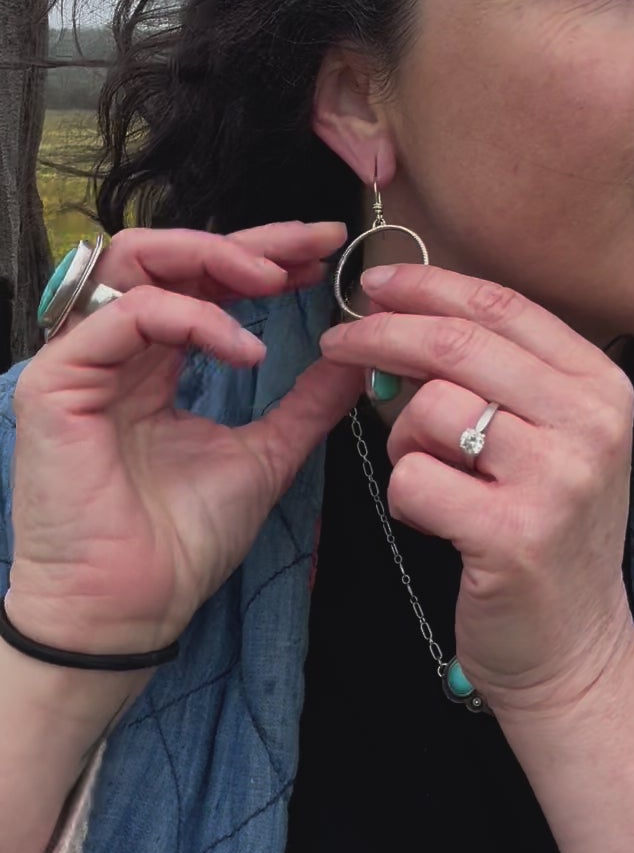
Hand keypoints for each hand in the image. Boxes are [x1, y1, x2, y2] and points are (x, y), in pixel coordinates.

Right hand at [8, 221, 359, 654]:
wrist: (132, 611)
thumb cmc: (182, 544)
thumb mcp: (266, 454)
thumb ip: (307, 401)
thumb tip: (359, 354)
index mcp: (153, 363)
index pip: (202, 280)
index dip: (263, 257)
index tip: (327, 255)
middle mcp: (112, 351)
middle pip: (168, 253)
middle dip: (246, 241)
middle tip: (313, 247)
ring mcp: (78, 361)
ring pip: (134, 262)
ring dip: (213, 258)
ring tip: (276, 280)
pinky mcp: (55, 382)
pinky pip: (126, 317)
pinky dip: (193, 319)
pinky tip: (245, 351)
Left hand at [318, 263, 633, 719]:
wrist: (575, 652)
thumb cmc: (546, 533)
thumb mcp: (551, 440)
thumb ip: (498, 377)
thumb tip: (401, 315)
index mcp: (600, 386)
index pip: (502, 307)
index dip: (429, 287)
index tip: (376, 285)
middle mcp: (590, 423)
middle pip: (457, 346)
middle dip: (381, 336)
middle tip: (336, 344)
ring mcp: (558, 478)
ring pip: (430, 410)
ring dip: (402, 439)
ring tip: (428, 476)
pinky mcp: (515, 534)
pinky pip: (414, 480)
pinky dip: (405, 496)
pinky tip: (435, 519)